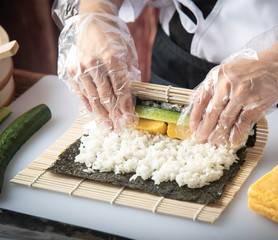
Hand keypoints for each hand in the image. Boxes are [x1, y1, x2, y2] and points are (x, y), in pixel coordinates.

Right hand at [59, 13, 139, 129]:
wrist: (92, 22)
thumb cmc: (113, 38)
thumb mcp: (127, 53)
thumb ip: (129, 74)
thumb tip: (132, 96)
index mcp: (111, 58)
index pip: (120, 88)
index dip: (125, 106)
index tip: (129, 118)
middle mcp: (94, 64)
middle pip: (106, 95)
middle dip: (114, 113)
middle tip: (119, 127)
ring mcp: (80, 68)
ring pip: (92, 97)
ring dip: (100, 114)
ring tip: (107, 126)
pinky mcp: (71, 70)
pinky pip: (80, 92)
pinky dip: (87, 105)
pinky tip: (94, 115)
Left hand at [188, 17, 277, 147]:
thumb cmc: (253, 68)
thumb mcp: (228, 71)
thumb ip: (216, 87)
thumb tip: (204, 110)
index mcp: (217, 76)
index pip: (200, 100)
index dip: (195, 116)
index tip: (193, 127)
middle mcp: (227, 85)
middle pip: (212, 113)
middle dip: (205, 130)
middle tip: (201, 140)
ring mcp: (242, 95)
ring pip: (226, 120)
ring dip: (219, 135)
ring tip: (214, 143)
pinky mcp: (255, 104)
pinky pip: (242, 122)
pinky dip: (236, 132)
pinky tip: (231, 139)